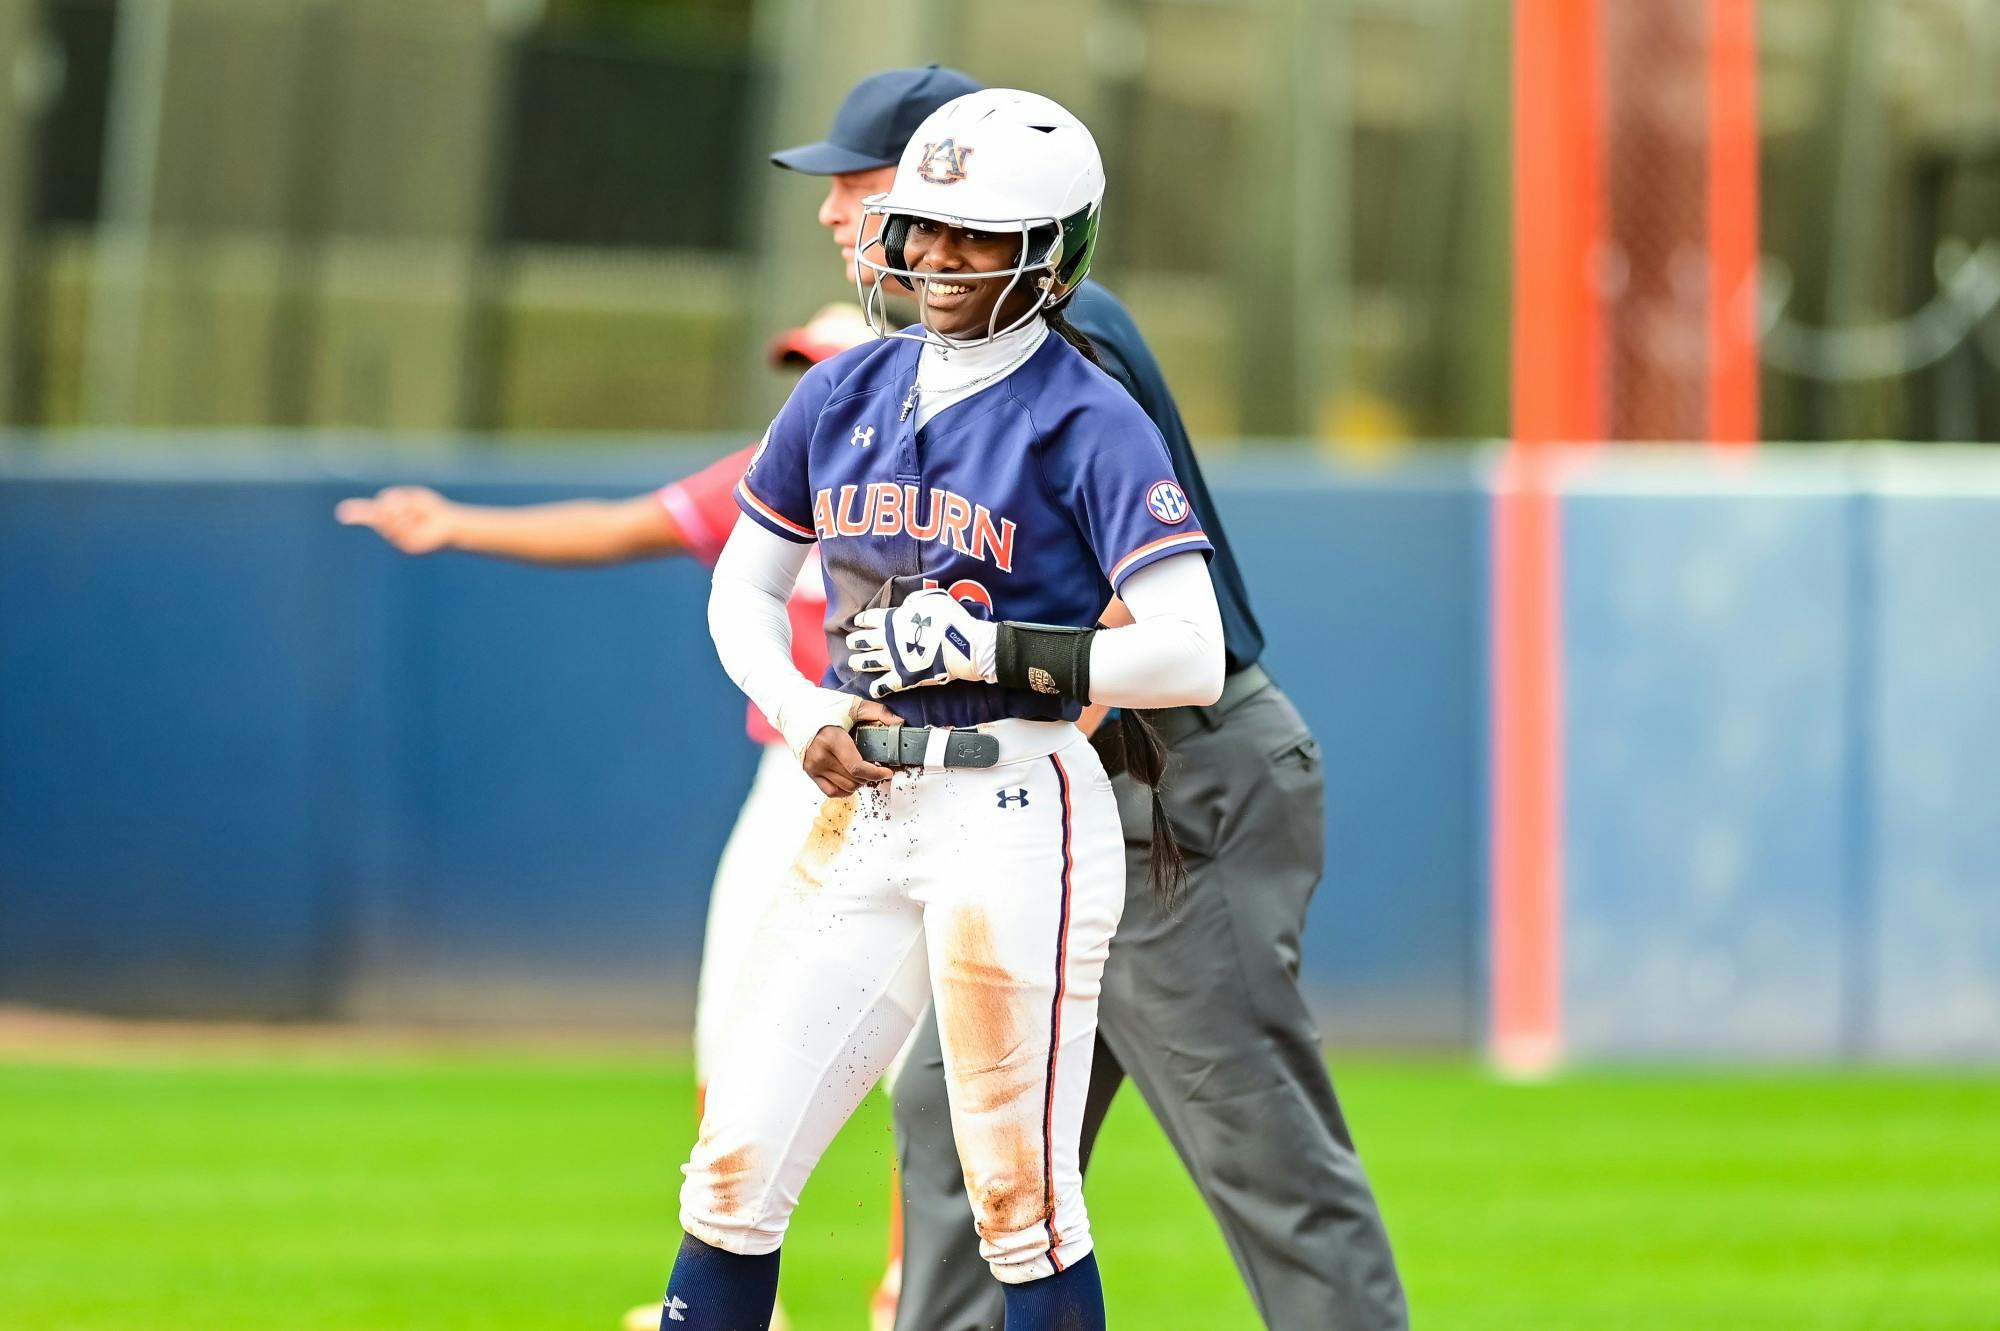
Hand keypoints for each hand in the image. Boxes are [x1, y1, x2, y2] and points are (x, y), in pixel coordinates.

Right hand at [335, 486, 457, 554]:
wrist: (451, 525)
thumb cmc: (432, 510)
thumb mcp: (412, 499)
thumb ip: (394, 501)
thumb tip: (380, 508)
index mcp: (391, 520)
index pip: (371, 515)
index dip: (357, 513)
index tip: (342, 512)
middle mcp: (392, 533)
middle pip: (381, 512)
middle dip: (395, 504)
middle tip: (412, 507)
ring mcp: (398, 541)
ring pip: (390, 520)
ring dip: (404, 512)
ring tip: (419, 516)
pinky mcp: (407, 547)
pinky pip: (400, 529)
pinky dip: (409, 522)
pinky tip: (420, 524)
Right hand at [801, 698, 903, 795]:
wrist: (792, 707)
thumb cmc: (822, 704)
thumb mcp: (852, 704)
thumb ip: (878, 713)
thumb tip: (900, 723)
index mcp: (832, 740)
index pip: (857, 768)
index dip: (876, 773)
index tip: (888, 771)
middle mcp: (821, 757)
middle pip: (853, 780)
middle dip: (871, 776)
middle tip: (880, 767)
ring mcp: (813, 766)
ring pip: (844, 787)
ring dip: (860, 782)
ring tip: (866, 770)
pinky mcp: (809, 771)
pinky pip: (831, 791)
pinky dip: (845, 789)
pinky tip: (852, 779)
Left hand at [846, 589, 995, 699]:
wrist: (961, 645)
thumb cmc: (949, 618)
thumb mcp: (931, 598)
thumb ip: (914, 601)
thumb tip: (906, 605)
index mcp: (892, 619)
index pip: (870, 618)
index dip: (862, 620)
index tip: (857, 621)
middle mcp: (888, 640)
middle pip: (864, 640)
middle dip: (856, 641)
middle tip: (851, 642)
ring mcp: (894, 660)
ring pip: (870, 662)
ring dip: (860, 662)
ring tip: (853, 662)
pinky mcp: (904, 678)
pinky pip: (886, 685)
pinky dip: (878, 687)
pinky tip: (873, 689)